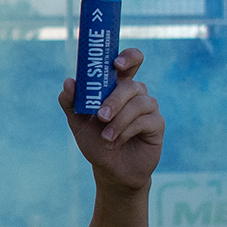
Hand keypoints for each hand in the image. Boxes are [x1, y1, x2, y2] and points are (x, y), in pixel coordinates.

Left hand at [61, 48, 163, 193]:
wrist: (110, 170)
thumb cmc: (95, 142)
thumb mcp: (77, 122)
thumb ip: (71, 102)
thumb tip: (69, 82)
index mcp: (118, 86)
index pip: (131, 61)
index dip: (128, 57)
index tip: (117, 64)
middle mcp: (136, 94)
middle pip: (131, 85)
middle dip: (114, 100)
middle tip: (100, 116)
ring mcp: (149, 108)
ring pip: (138, 104)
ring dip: (119, 121)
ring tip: (105, 137)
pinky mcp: (157, 124)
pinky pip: (145, 121)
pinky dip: (126, 131)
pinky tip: (115, 142)